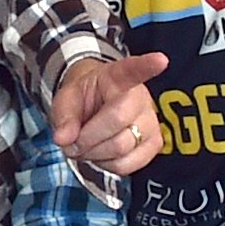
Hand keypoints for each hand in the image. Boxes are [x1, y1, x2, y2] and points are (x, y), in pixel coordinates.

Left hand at [50, 49, 169, 174]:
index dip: (148, 65)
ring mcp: (152, 121)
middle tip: (73, 140)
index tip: (161, 60)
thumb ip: (63, 116)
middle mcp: (140, 97)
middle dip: (88, 138)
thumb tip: (64, 139)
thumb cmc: (84, 99)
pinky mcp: (154, 144)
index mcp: (117, 77)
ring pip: (122, 148)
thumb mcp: (66, 99)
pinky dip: (108, 165)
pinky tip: (102, 154)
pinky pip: (128, 165)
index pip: (133, 70)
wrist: (97, 109)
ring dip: (95, 154)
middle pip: (117, 121)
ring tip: (87, 145)